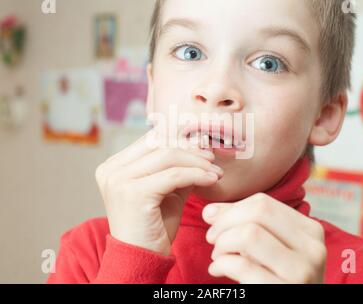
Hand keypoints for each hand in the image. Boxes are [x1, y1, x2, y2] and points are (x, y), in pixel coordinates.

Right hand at [95, 128, 222, 255]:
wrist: (142, 259)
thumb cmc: (154, 226)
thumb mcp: (165, 190)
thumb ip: (176, 167)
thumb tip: (199, 146)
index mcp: (113, 166)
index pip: (151, 140)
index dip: (180, 140)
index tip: (203, 149)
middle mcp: (111, 169)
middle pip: (159, 144)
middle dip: (191, 150)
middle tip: (212, 159)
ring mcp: (119, 180)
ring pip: (168, 156)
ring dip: (197, 162)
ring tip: (216, 172)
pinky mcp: (133, 192)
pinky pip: (174, 175)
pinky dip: (197, 174)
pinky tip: (212, 179)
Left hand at [202, 193, 325, 282]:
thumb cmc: (277, 278)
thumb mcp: (271, 248)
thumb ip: (244, 224)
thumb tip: (210, 211)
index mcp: (310, 230)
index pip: (263, 202)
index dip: (231, 209)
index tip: (215, 222)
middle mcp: (312, 248)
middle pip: (257, 213)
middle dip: (224, 222)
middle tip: (212, 238)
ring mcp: (302, 272)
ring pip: (249, 234)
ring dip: (222, 243)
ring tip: (217, 255)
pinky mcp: (284, 292)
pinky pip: (242, 266)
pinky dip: (221, 264)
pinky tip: (217, 270)